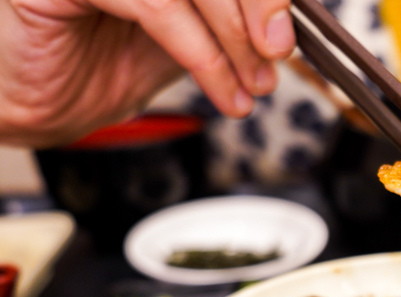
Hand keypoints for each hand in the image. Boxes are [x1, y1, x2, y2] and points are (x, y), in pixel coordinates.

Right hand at [0, 0, 295, 146]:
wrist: (32, 106)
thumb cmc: (93, 68)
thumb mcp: (185, 40)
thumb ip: (228, 23)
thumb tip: (285, 25)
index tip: (292, 32)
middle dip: (262, 6)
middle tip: (279, 53)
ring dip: (235, 37)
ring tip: (253, 84)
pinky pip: (158, 5)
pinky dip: (203, 54)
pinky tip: (223, 88)